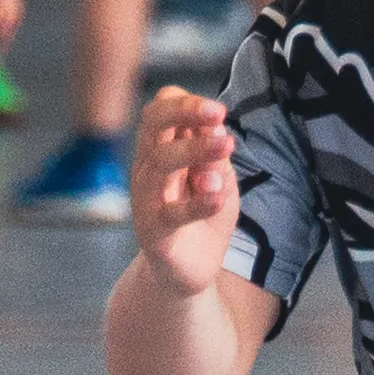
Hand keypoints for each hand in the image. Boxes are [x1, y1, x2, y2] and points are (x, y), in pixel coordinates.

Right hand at [131, 87, 240, 291]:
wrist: (191, 271)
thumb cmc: (204, 217)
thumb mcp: (220, 179)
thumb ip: (216, 157)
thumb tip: (217, 129)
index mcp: (161, 150)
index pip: (161, 110)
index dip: (187, 103)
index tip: (218, 110)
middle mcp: (147, 169)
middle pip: (152, 124)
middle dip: (184, 110)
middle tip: (218, 113)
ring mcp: (146, 200)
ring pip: (160, 162)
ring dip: (195, 149)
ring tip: (227, 146)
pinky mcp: (154, 233)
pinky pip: (171, 214)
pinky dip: (198, 203)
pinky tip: (218, 197)